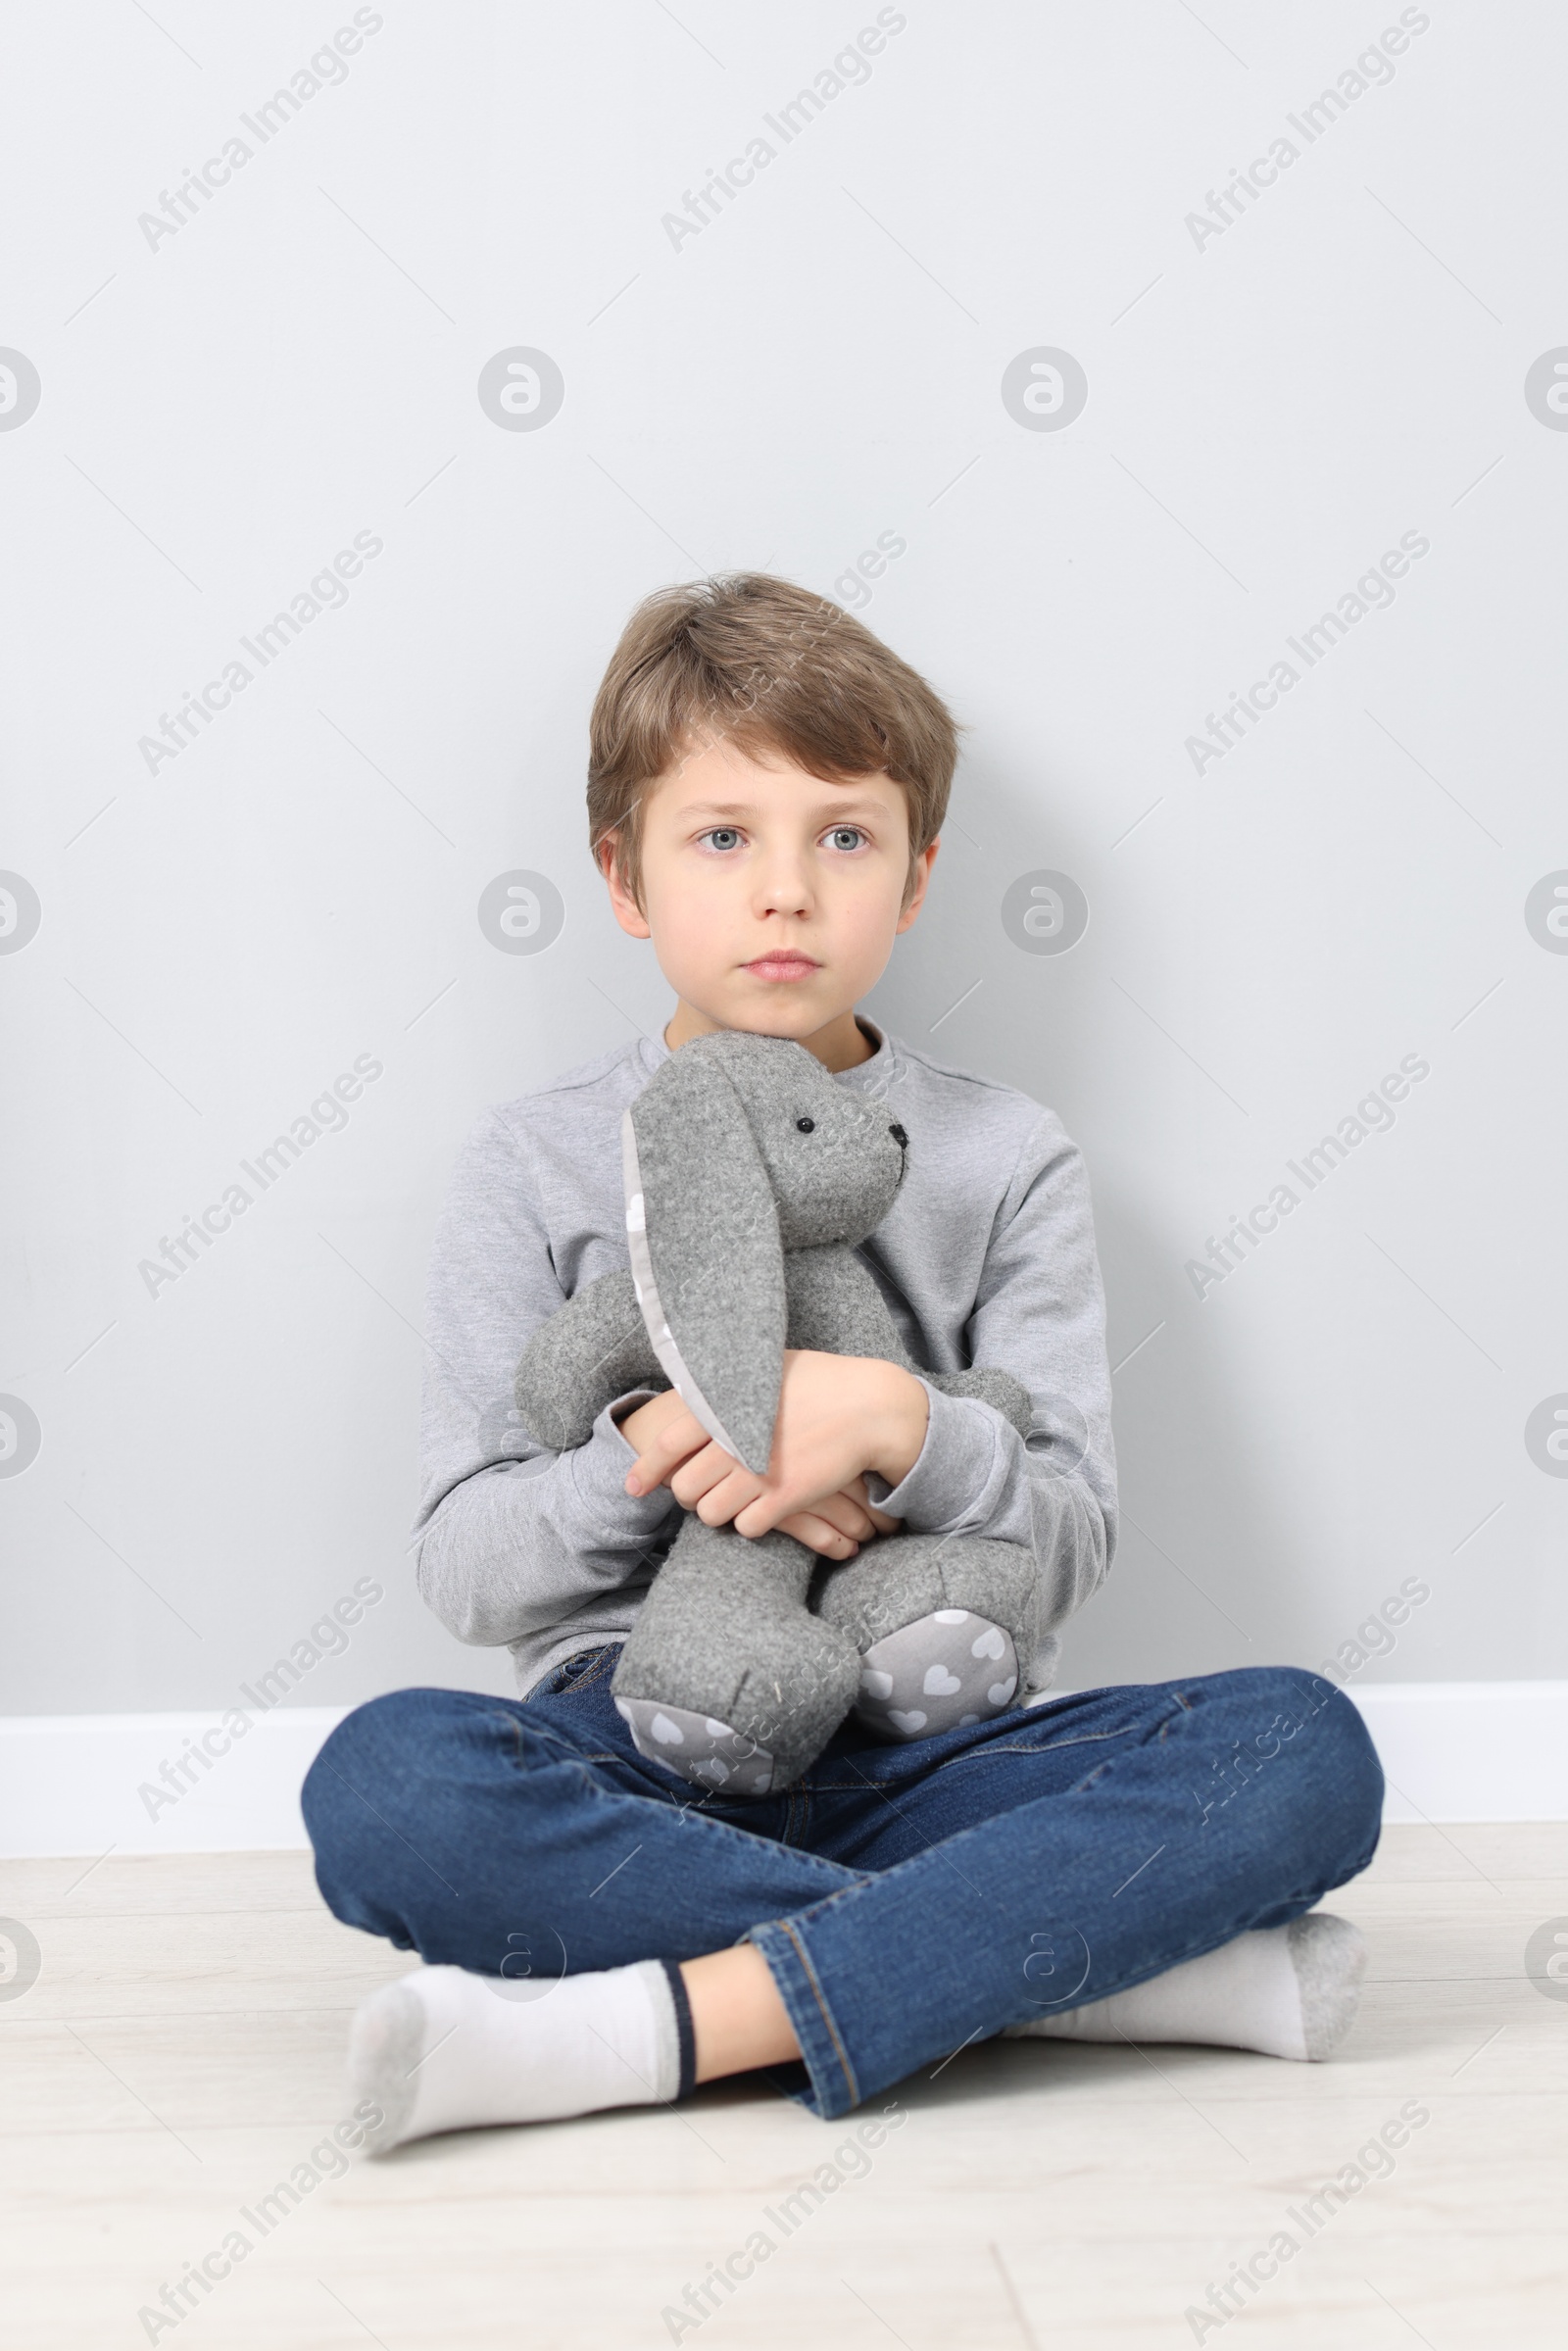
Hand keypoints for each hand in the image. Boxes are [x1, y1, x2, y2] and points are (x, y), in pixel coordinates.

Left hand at [621, 1352, 927, 1547]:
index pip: (669, 1442)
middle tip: (702, 1491)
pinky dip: (749, 1523)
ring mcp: (759, 1471)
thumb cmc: (820, 1382)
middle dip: (688, 1495)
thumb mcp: (766, 1367)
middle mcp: (737, 1440)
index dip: (646, 1467)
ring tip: (733, 1501)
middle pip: (685, 1487)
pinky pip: (745, 1527)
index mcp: (727, 1406)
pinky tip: (762, 1510)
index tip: (633, 1486)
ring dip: (718, 1512)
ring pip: (711, 1513)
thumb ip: (727, 1382)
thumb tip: (694, 1384)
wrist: (871, 1408)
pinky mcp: (784, 1498)